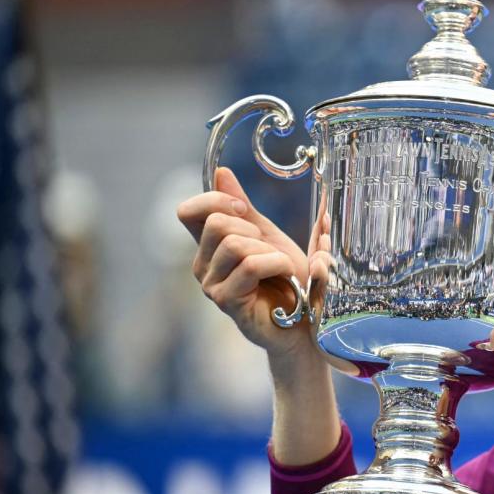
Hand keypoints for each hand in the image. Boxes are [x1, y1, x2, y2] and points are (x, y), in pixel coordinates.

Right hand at [176, 167, 314, 358]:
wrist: (305, 320)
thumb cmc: (286, 280)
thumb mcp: (267, 236)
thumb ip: (244, 208)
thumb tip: (221, 173)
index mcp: (209, 246)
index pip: (187, 211)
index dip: (215, 200)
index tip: (243, 208)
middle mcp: (203, 266)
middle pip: (216, 224)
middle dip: (252, 229)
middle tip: (271, 250)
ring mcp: (211, 286)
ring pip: (233, 244)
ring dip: (268, 250)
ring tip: (280, 267)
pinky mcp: (227, 302)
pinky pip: (248, 266)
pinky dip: (275, 263)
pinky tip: (284, 275)